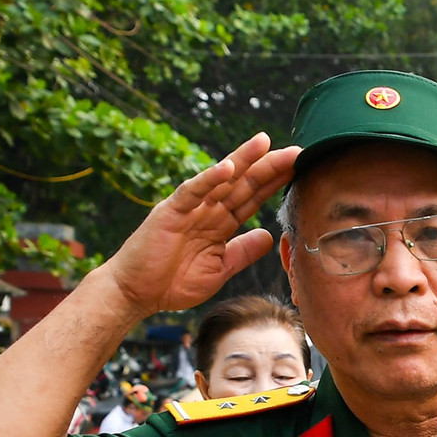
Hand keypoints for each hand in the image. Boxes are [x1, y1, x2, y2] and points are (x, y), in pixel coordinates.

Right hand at [99, 134, 299, 317]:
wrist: (136, 293)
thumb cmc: (173, 282)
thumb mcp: (219, 269)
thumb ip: (242, 252)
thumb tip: (269, 237)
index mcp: (219, 223)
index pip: (252, 198)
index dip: (275, 184)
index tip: (301, 169)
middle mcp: (206, 210)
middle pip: (243, 184)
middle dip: (269, 167)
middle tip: (297, 150)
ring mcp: (189, 209)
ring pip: (220, 180)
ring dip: (243, 161)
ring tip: (265, 143)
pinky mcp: (170, 212)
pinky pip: (193, 191)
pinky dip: (209, 179)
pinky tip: (229, 167)